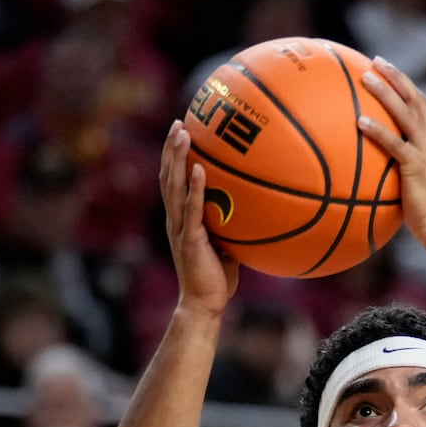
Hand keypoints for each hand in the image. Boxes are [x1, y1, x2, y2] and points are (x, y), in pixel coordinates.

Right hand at [159, 121, 237, 316]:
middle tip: (178, 122)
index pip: (174, 181)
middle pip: (168, 176)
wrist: (205, 304)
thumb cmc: (218, 278)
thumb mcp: (228, 246)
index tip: (182, 132)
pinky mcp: (189, 239)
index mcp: (182, 218)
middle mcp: (176, 218)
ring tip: (183, 134)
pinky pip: (192, 209)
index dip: (175, 157)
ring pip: (174, 186)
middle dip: (172, 148)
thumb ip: (233, 226)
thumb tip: (256, 211)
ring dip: (178, 158)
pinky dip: (195, 188)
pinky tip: (200, 169)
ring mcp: (180, 227)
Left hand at [357, 57, 425, 245]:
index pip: (423, 104)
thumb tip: (378, 161)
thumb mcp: (420, 180)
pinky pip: (394, 143)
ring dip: (385, 92)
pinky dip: (378, 130)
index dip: (406, 85)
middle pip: (416, 99)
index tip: (388, 69)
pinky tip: (360, 121)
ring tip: (366, 77)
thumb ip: (405, 164)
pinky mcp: (417, 167)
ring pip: (406, 113)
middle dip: (396, 77)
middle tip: (376, 61)